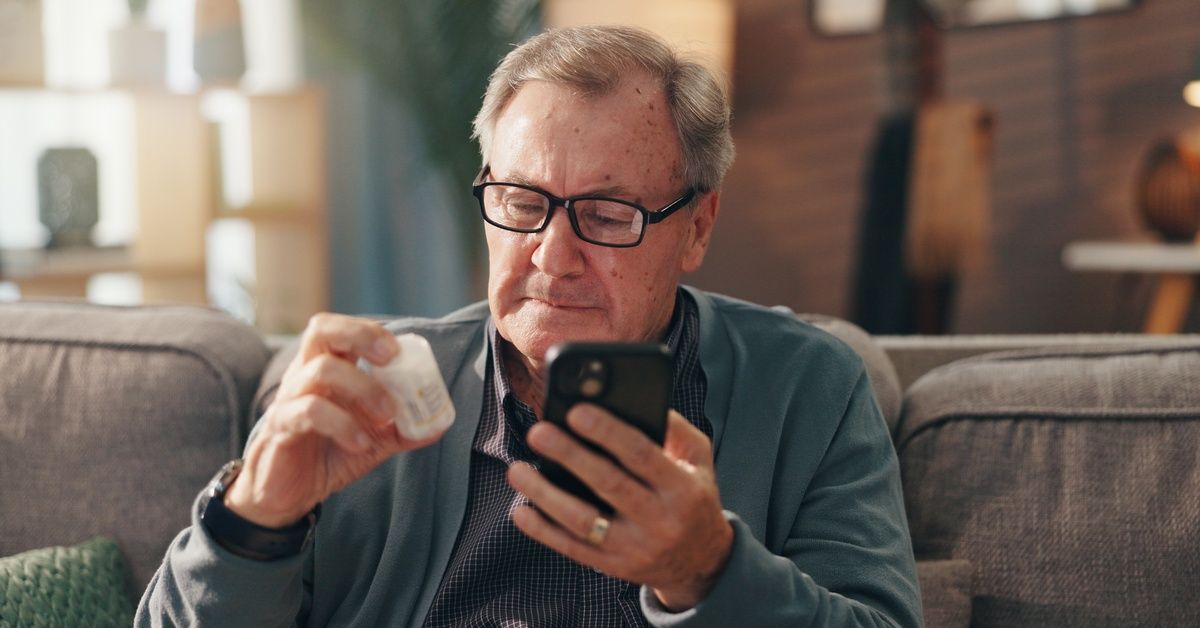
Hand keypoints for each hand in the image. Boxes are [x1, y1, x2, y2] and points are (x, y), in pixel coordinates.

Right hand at [225, 313, 444, 527]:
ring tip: (386, 417)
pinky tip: (361, 443)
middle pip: (321, 329)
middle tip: (391, 359)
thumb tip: (440, 424)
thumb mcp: (374, 440)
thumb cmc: (329, 454)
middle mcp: (304, 376)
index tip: (399, 351)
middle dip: (361, 336)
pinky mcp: (280, 427)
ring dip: (363, 388)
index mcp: (327, 370)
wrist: (289, 495)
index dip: (369, 331)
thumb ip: (404, 429)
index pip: (340, 329)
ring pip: (321, 371)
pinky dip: (342, 424)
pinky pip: (307, 412)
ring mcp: (289, 399)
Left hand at [507, 405, 733, 610]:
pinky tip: (522, 510)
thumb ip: (674, 427)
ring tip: (517, 470)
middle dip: (569, 456)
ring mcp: (634, 547)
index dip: (607, 432)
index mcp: (681, 488)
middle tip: (538, 433)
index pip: (640, 454)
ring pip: (583, 521)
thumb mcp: (699, 459)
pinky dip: (543, 531)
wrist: (702, 560)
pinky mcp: (613, 566)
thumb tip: (632, 399)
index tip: (575, 411)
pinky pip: (573, 548)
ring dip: (545, 494)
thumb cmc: (693, 497)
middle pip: (608, 484)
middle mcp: (659, 519)